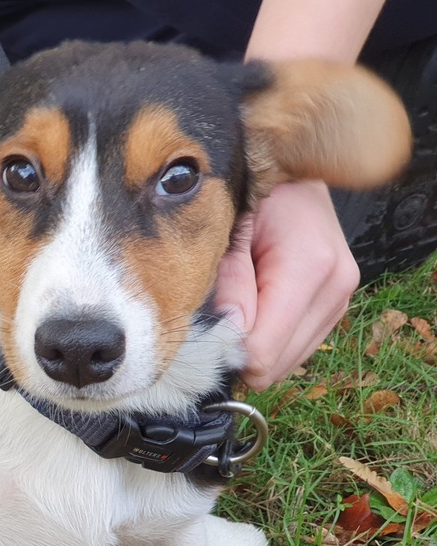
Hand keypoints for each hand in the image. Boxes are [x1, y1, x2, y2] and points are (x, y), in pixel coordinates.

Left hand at [214, 180, 360, 389]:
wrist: (292, 182)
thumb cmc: (254, 198)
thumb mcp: (230, 230)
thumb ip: (229, 282)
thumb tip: (228, 334)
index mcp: (310, 267)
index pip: (264, 349)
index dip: (227, 350)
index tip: (203, 330)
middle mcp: (336, 288)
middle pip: (276, 364)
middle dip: (240, 351)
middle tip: (217, 316)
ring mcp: (341, 300)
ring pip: (286, 363)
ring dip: (256, 346)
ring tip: (240, 304)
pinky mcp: (337, 308)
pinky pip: (296, 349)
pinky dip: (271, 340)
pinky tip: (258, 308)